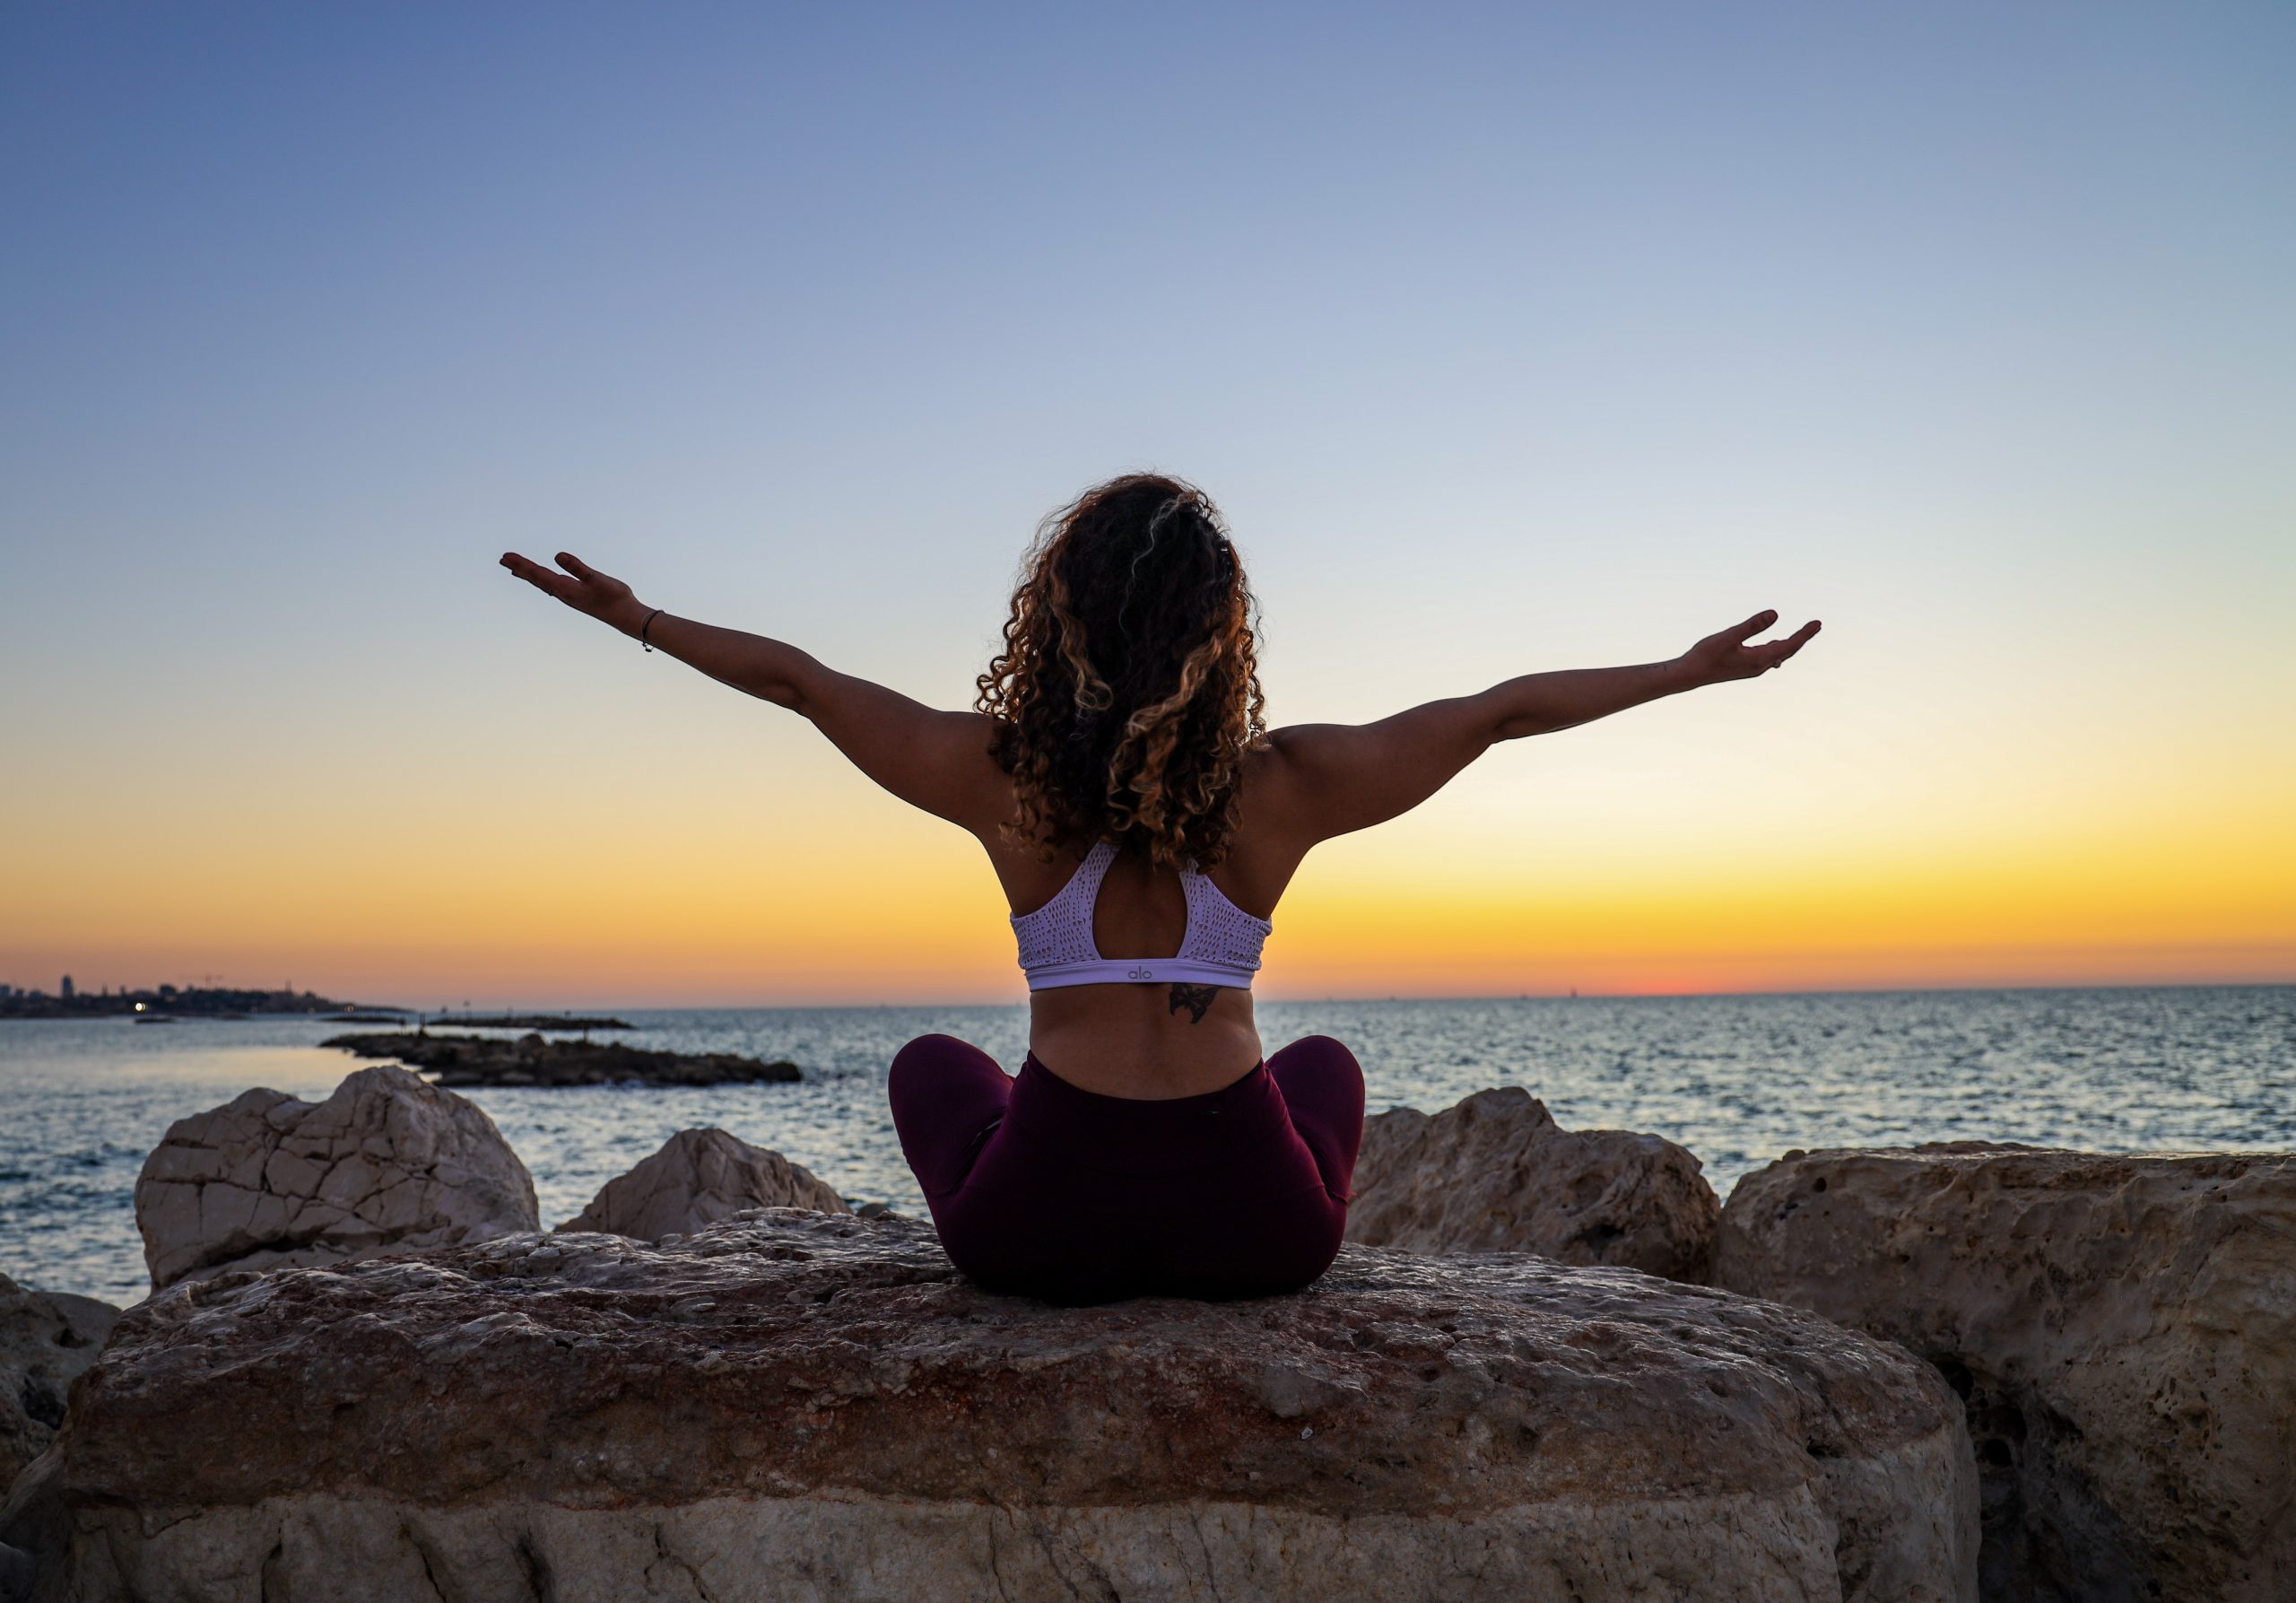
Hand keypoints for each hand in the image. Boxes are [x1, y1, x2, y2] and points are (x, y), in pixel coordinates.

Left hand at [499, 550, 647, 634]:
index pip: (538, 573)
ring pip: (542, 583)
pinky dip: (542, 580)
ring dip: (528, 575)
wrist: (625, 616)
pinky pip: (552, 586)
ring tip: (514, 570)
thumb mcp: (596, 578)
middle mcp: (563, 593)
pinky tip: (543, 580)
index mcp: (564, 588)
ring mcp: (568, 596)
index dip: (521, 564)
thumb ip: (577, 567)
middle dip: (519, 568)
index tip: (506, 556)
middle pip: (536, 578)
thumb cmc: (614, 596)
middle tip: (502, 559)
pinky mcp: (576, 596)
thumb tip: (558, 555)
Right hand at [1678, 609, 1820, 686]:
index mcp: (1759, 659)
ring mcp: (1752, 669)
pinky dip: (1777, 648)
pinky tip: (1774, 645)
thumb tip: (1776, 613)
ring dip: (1791, 644)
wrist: (1689, 675)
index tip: (1818, 623)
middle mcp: (1759, 666)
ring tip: (1802, 634)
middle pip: (1787, 651)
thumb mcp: (1729, 636)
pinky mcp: (1744, 668)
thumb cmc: (1706, 655)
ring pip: (1778, 655)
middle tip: (1816, 625)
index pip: (1789, 645)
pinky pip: (1768, 657)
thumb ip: (1752, 625)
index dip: (1805, 634)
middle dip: (1802, 638)